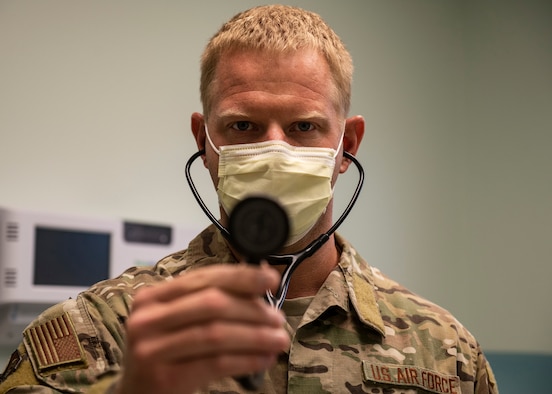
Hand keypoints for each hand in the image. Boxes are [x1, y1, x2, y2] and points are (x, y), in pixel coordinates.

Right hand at [118, 263, 288, 393]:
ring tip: (279, 340)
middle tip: (278, 319)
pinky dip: (246, 360)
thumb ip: (209, 302)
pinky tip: (264, 360)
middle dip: (252, 310)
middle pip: (212, 303)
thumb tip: (260, 290)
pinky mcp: (164, 378)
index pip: (204, 277)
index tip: (272, 279)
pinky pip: (215, 363)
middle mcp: (147, 318)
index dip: (241, 276)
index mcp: (152, 297)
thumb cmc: (164, 352)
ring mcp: (152, 349)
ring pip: (216, 334)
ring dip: (255, 336)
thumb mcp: (177, 322)